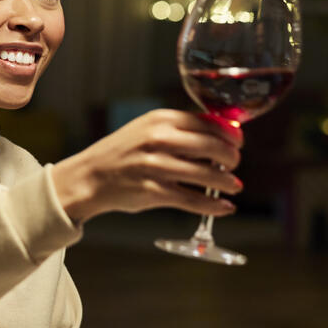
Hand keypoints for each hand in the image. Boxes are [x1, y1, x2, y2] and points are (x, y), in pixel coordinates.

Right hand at [51, 109, 242, 223]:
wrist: (89, 176)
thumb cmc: (124, 153)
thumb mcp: (148, 130)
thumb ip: (181, 131)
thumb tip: (221, 137)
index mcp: (161, 119)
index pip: (208, 122)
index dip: (230, 135)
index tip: (238, 143)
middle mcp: (158, 139)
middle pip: (212, 146)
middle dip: (232, 158)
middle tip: (234, 165)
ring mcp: (155, 166)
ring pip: (206, 174)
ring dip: (227, 182)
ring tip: (235, 186)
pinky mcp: (153, 191)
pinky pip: (192, 199)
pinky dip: (213, 205)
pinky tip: (225, 207)